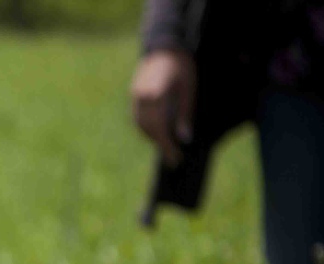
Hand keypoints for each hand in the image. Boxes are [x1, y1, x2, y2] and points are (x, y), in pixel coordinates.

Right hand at [130, 49, 195, 165]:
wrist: (165, 44)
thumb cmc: (182, 64)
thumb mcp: (189, 88)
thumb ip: (185, 113)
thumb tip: (184, 138)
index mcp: (156, 94)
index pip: (159, 128)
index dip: (166, 146)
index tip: (175, 159)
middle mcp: (142, 97)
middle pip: (148, 129)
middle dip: (160, 144)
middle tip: (172, 157)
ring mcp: (135, 96)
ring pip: (141, 125)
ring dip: (153, 137)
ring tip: (167, 146)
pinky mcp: (134, 94)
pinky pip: (138, 117)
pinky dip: (148, 127)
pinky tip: (158, 131)